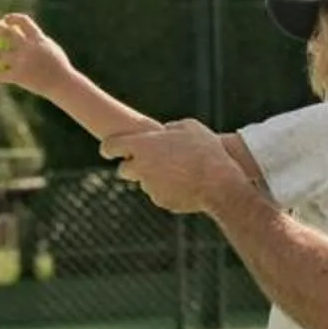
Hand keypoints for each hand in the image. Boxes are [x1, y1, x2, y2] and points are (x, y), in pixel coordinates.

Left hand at [0, 13, 72, 93]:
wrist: (63, 84)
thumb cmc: (60, 69)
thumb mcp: (53, 51)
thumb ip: (41, 43)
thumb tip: (34, 36)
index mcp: (38, 39)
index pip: (23, 22)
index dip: (13, 18)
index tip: (6, 19)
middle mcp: (28, 48)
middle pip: (8, 33)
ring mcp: (22, 61)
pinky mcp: (19, 75)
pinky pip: (3, 75)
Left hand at [104, 119, 239, 216]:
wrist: (219, 184)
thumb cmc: (205, 151)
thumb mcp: (190, 127)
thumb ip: (171, 128)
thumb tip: (165, 132)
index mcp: (143, 146)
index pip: (111, 146)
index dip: (108, 147)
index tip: (108, 150)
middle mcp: (141, 167)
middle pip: (123, 169)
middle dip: (132, 166)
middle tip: (148, 162)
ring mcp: (149, 187)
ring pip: (145, 182)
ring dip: (155, 177)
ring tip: (180, 172)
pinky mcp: (160, 201)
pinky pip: (159, 194)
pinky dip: (168, 190)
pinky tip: (187, 184)